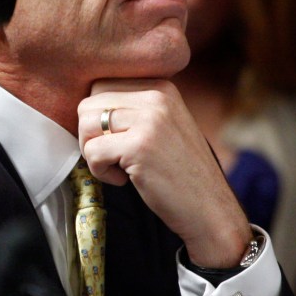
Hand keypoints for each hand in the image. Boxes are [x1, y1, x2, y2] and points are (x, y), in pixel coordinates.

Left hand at [77, 78, 251, 267]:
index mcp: (160, 86)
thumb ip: (132, 108)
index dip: (97, 118)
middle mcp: (156, 96)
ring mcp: (149, 119)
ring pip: (86, 125)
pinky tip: (124, 180)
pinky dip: (100, 171)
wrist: (210, 209)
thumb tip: (85, 104)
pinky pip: (93, 151)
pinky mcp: (140, 146)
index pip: (100, 86)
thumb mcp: (162, 125)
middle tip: (112, 157)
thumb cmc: (179, 172)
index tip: (116, 140)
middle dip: (90, 135)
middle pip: (88, 103)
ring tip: (118, 167)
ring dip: (93, 152)